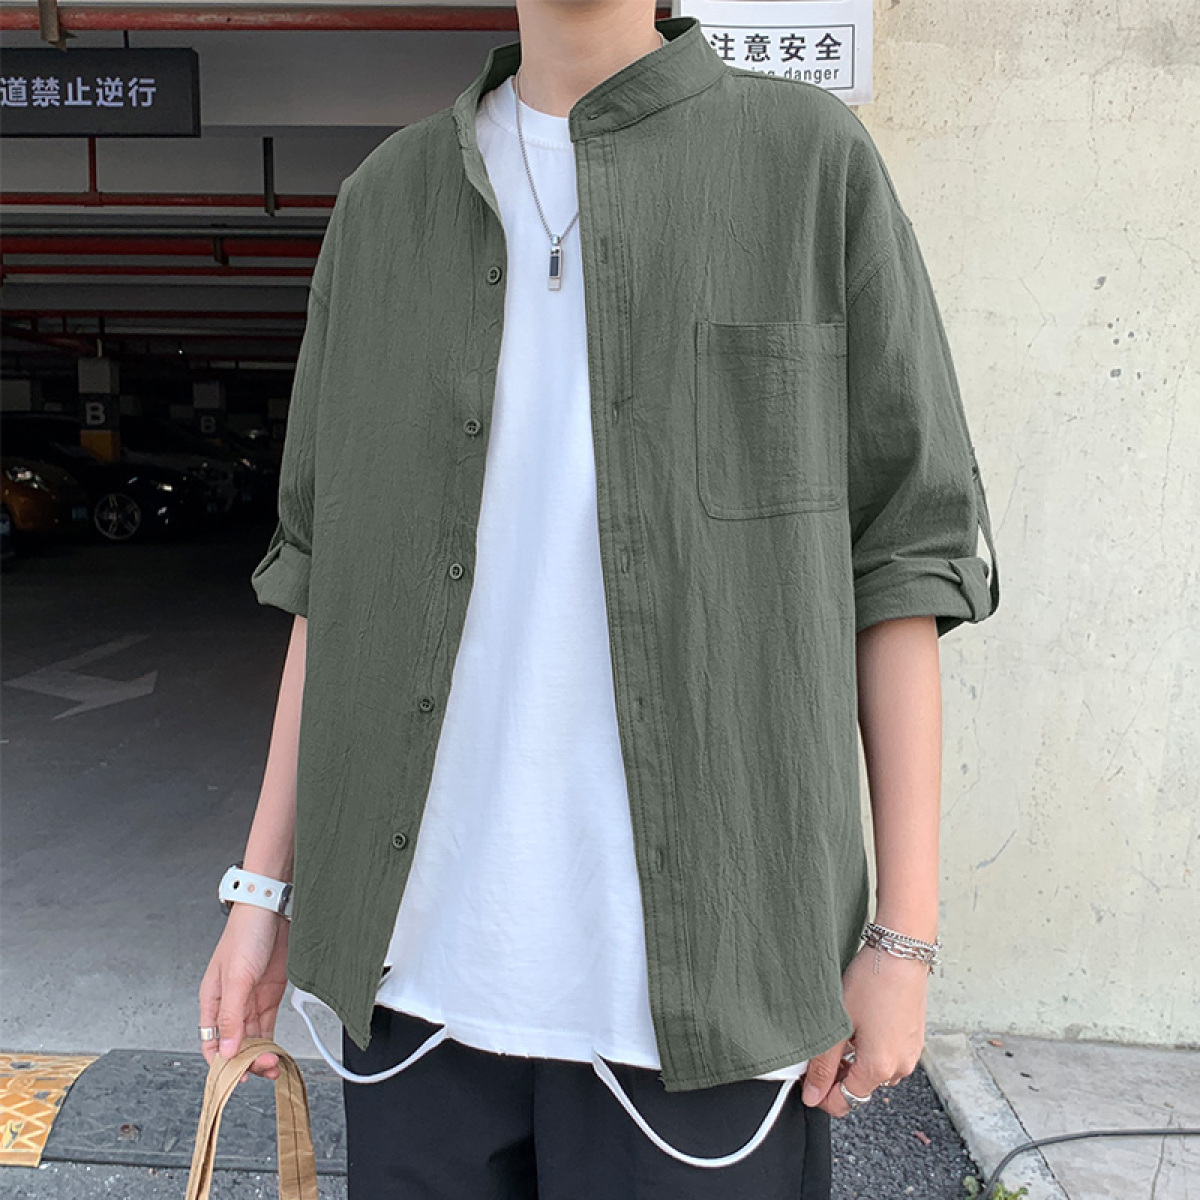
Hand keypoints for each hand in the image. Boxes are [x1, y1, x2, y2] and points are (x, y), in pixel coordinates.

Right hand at [198, 903, 289, 1082]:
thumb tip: (227, 1051)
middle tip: (264, 1069)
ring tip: (274, 1066)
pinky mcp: (270, 994)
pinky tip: (277, 1052)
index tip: (237, 1077)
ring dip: (261, 1054)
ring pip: (252, 1037)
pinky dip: (271, 1040)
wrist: (272, 908)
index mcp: (212, 1000)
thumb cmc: (246, 934)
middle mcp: (230, 1003)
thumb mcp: (236, 978)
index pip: (211, 1041)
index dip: (221, 1062)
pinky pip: (267, 1025)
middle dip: (247, 1060)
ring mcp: (251, 999)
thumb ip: (232, 1015)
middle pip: (234, 1043)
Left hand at [800, 940, 928, 1116]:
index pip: (847, 1102)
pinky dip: (871, 1050)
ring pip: (875, 1072)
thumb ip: (823, 1065)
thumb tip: (812, 1096)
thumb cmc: (870, 982)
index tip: (808, 1082)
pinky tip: (859, 1025)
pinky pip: (889, 1056)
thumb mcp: (838, 1025)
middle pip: (862, 1088)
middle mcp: (901, 1067)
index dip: (823, 1096)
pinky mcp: (914, 1039)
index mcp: (880, 1068)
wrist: (900, 953)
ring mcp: (910, 1053)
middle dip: (838, 1076)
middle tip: (819, 1051)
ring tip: (840, 1033)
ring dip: (855, 1062)